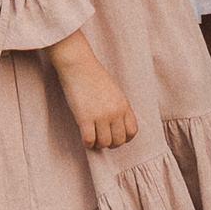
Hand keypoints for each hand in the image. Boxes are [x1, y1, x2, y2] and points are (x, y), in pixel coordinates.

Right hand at [48, 31, 138, 149]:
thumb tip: (114, 128)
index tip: (115, 136)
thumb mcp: (114, 92)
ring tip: (93, 138)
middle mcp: (115, 112)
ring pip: (104, 143)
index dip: (124, 138)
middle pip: (119, 140)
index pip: (132, 132)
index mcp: (124, 105)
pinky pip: (89, 141)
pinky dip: (87, 143)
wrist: (79, 65)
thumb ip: (117, 108)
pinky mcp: (85, 118)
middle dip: (110, 143)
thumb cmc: (93, 76)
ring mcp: (101, 116)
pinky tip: (84, 138)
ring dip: (98, 144)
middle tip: (102, 139)